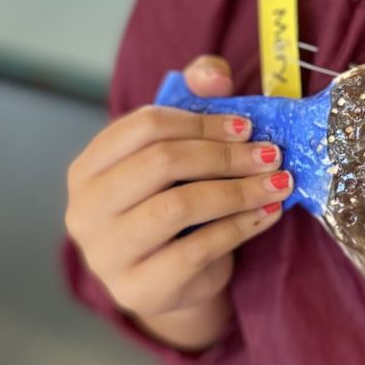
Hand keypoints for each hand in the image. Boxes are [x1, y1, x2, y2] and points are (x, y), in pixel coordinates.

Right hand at [65, 56, 292, 347]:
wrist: (173, 281)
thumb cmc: (175, 202)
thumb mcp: (181, 152)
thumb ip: (195, 100)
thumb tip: (215, 75)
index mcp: (89, 167)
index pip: (144, 126)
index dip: (201, 121)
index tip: (248, 125)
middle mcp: (85, 209)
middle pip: (161, 162)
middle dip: (225, 155)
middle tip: (271, 154)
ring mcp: (106, 253)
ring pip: (179, 206)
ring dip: (239, 191)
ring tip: (279, 183)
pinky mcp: (138, 289)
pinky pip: (197, 249)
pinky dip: (240, 226)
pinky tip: (267, 214)